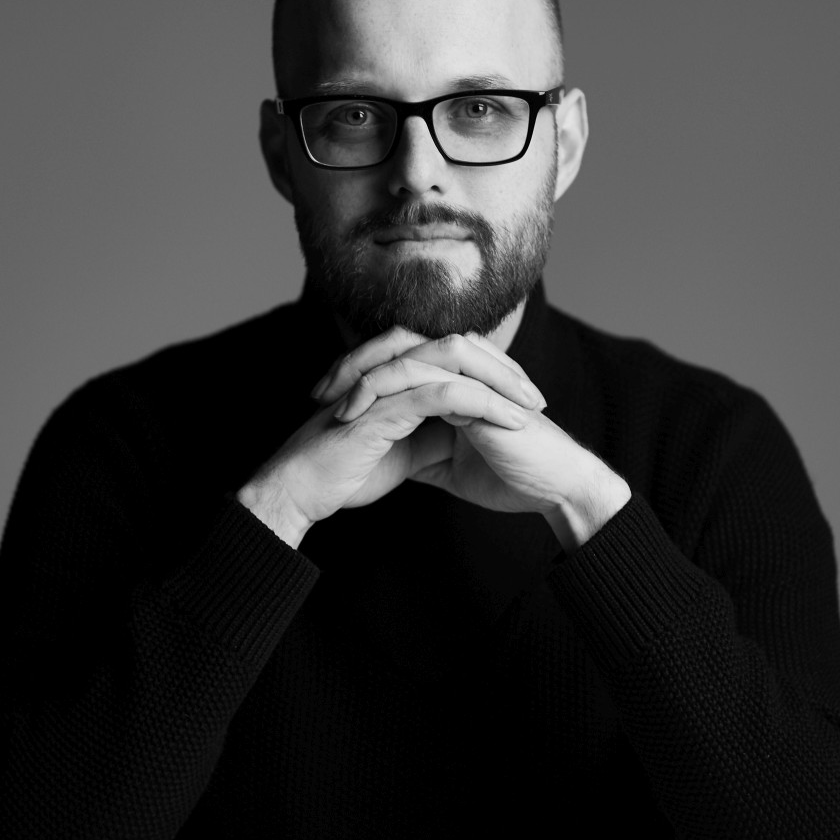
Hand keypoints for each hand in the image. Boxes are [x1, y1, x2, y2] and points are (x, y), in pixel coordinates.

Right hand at [237, 328, 536, 548]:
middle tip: (538, 397)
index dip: (494, 374)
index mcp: (396, 376)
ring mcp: (387, 383)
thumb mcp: (402, 453)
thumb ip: (431, 435)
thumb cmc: (342, 471)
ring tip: (532, 406)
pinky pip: (443, 394)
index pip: (455, 358)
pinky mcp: (383, 405)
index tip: (526, 401)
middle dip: (506, 370)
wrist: (300, 491)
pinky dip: (482, 405)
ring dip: (501, 383)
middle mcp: (393, 370)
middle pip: (461, 349)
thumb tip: (468, 435)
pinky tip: (508, 421)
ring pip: (457, 363)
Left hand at [312, 330, 631, 549]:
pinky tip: (364, 412)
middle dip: (352, 366)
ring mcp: (472, 377)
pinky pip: (428, 380)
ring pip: (408, 356)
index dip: (358, 377)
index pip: (398, 364)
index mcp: (455, 382)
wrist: (556, 491)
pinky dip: (392, 392)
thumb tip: (387, 458)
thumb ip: (421, 454)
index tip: (323, 404)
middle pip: (396, 349)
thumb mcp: (450, 470)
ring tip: (335, 401)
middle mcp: (462, 372)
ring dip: (366, 375)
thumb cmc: (513, 479)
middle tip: (316, 392)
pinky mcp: (481, 392)